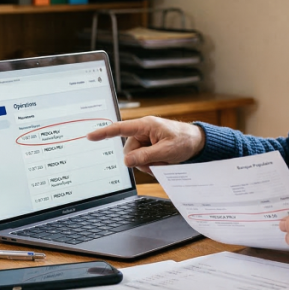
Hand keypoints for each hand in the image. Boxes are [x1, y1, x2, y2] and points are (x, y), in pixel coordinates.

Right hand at [86, 116, 205, 173]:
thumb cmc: (185, 141)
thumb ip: (145, 156)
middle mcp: (143, 131)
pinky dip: (151, 163)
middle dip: (141, 161)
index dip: (104, 133)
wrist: (198, 142)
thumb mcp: (166, 151)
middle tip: (158, 163)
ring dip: (148, 164)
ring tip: (163, 161)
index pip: (120, 129)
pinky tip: (162, 162)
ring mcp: (146, 139)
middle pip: (129, 151)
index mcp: (146, 125)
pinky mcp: (150, 146)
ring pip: (135, 157)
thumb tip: (126, 161)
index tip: (90, 136)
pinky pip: (142, 159)